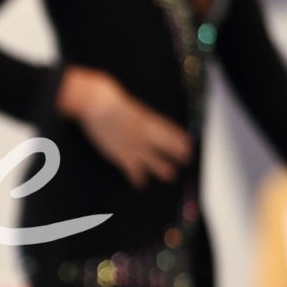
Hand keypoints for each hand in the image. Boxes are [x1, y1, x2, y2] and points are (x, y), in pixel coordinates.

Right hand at [57, 68, 193, 187]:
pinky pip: (132, 170)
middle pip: (165, 146)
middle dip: (175, 154)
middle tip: (185, 160)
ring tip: (170, 175)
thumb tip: (145, 124)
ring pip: (152, 160)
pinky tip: (139, 184)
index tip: (188, 145)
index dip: (179, 139)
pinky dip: (137, 178)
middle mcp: (144, 135)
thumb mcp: (131, 108)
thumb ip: (140, 118)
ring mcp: (133, 146)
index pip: (170, 131)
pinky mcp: (121, 155)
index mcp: (148, 121)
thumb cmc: (110, 102)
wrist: (98, 106)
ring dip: (162, 168)